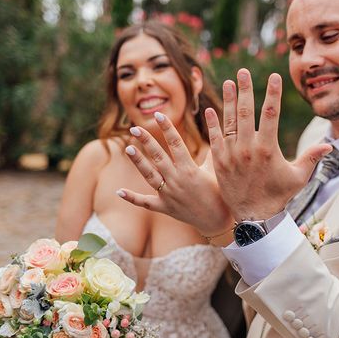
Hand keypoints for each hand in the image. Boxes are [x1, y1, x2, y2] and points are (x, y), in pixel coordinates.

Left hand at [117, 112, 234, 236]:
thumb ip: (212, 151)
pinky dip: (132, 198)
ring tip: (128, 149)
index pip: (176, 143)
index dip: (167, 128)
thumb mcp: (216, 171)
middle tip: (136, 128)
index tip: (159, 115)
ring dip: (138, 162)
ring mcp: (169, 195)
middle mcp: (177, 180)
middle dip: (147, 141)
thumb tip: (216, 130)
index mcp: (190, 169)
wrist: (217, 221)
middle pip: (158, 156)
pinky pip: (145, 203)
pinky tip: (118, 191)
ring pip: (149, 175)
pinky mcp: (164, 208)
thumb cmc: (219, 193)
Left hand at [205, 68, 331, 220]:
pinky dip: (213, 123)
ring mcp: (232, 155)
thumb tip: (329, 143)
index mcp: (268, 149)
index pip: (271, 114)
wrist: (254, 217)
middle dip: (246, 89)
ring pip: (229, 121)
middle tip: (244, 71)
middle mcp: (248, 149)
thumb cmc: (278, 196)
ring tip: (228, 82)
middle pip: (247, 112)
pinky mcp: (219, 162)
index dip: (272, 93)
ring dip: (229, 100)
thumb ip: (311, 157)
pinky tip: (211, 109)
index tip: (273, 76)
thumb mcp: (298, 177)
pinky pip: (215, 138)